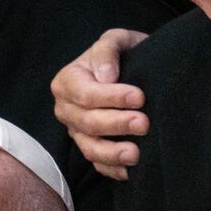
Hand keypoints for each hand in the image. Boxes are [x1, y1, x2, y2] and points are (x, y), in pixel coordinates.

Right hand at [52, 29, 150, 180]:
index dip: (111, 98)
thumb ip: (107, 50)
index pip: (85, 94)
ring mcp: (77, 132)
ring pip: (89, 148)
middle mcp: (66, 109)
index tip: (139, 97)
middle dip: (116, 124)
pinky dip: (112, 170)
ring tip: (136, 153)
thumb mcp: (115, 40)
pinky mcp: (90, 148)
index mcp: (67, 81)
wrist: (129, 70)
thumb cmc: (121, 54)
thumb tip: (106, 75)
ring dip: (112, 153)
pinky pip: (97, 164)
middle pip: (87, 122)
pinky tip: (130, 170)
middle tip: (144, 123)